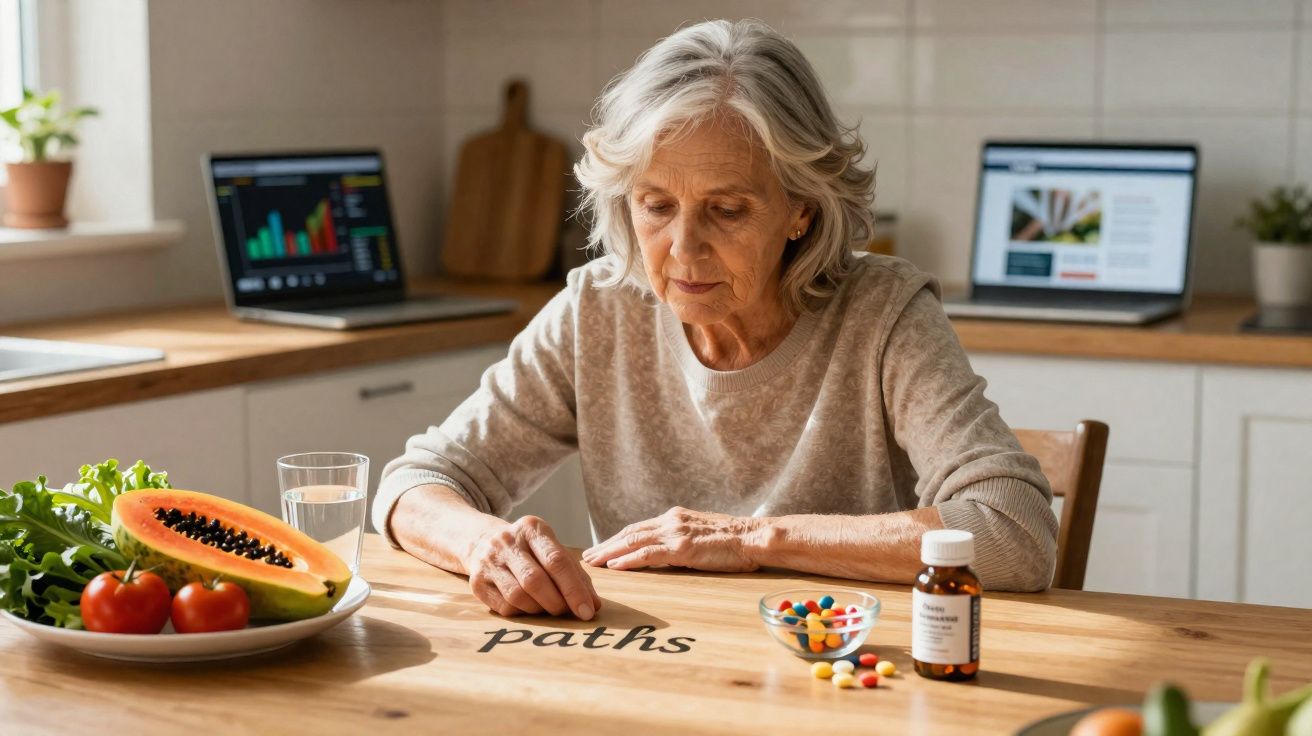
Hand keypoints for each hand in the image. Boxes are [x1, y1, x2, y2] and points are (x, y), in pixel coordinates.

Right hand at [465, 515, 600, 619]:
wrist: (482, 542)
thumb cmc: (529, 550)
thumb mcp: (551, 549)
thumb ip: (575, 574)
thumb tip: (593, 605)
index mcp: (532, 528)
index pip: (557, 560)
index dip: (574, 589)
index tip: (587, 611)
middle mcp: (507, 542)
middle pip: (535, 580)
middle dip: (557, 602)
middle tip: (567, 612)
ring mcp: (489, 562)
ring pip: (518, 596)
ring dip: (539, 609)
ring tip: (548, 608)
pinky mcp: (477, 583)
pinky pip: (505, 607)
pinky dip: (523, 613)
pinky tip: (529, 607)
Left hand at [582, 506, 762, 571]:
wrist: (754, 537)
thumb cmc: (735, 541)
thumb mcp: (703, 535)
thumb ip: (683, 540)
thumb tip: (668, 555)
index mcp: (675, 517)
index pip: (639, 528)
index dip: (618, 538)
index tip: (602, 547)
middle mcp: (671, 521)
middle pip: (629, 532)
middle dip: (606, 545)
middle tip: (587, 556)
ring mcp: (675, 533)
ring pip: (632, 541)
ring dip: (609, 553)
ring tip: (591, 562)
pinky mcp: (682, 548)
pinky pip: (648, 554)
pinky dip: (627, 560)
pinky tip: (613, 566)